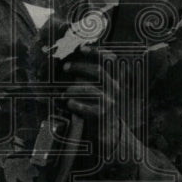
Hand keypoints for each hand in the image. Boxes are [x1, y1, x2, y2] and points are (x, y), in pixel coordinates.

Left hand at [62, 50, 132, 164]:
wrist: (109, 132)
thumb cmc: (100, 107)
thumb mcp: (102, 90)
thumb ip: (94, 78)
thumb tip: (75, 64)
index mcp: (116, 80)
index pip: (111, 60)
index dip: (97, 52)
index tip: (82, 48)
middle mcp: (116, 88)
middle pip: (99, 71)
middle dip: (80, 67)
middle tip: (66, 67)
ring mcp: (111, 101)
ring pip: (89, 89)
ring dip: (73, 88)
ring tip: (64, 92)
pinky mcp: (104, 114)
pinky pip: (86, 107)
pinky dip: (75, 104)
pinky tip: (69, 104)